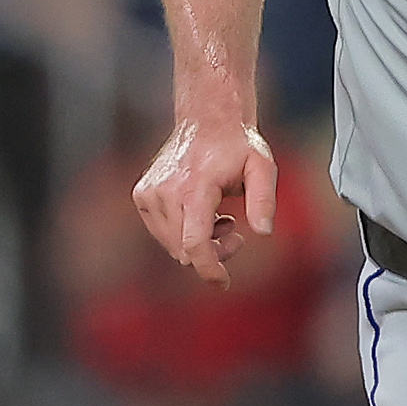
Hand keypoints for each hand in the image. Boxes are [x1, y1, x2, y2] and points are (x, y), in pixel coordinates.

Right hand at [131, 113, 277, 287]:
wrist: (205, 122)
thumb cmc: (238, 146)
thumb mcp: (263, 167)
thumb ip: (264, 200)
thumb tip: (262, 233)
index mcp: (193, 188)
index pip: (193, 242)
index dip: (208, 268)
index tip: (222, 283)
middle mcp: (164, 192)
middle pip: (184, 250)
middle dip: (214, 253)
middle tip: (236, 232)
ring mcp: (148, 195)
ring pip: (173, 246)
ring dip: (201, 243)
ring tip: (223, 217)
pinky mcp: (142, 196)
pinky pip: (163, 234)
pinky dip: (185, 233)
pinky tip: (204, 212)